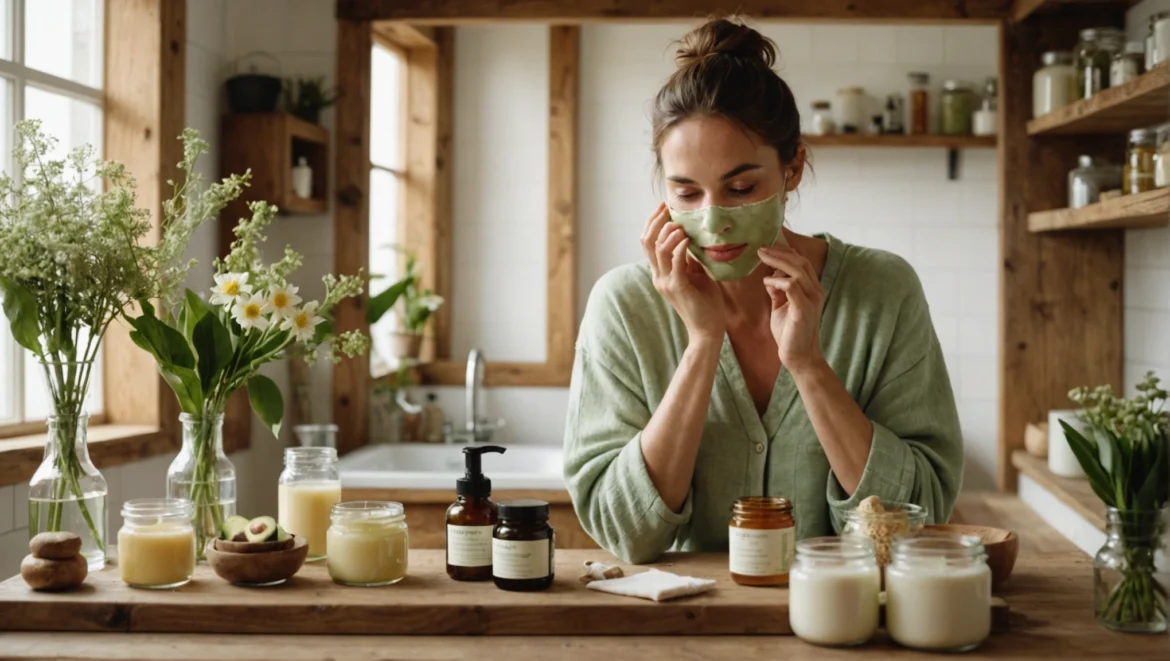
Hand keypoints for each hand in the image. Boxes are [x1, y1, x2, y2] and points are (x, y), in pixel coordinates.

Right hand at [640, 203, 725, 344]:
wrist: (707, 329)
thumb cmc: (705, 303)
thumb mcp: (697, 274)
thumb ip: (690, 258)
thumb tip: (692, 237)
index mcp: (661, 272)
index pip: (648, 242)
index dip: (653, 222)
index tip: (664, 207)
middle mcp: (658, 276)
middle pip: (647, 242)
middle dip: (656, 221)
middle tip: (667, 207)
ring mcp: (666, 282)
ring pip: (658, 249)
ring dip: (669, 233)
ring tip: (681, 225)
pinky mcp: (677, 287)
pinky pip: (675, 262)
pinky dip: (680, 247)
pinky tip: (688, 239)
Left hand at [759, 245, 825, 374]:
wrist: (799, 357)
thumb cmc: (790, 333)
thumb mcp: (781, 307)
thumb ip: (778, 291)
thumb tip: (770, 277)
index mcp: (812, 288)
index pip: (801, 262)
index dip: (786, 250)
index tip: (767, 244)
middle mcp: (815, 291)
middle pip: (800, 261)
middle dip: (780, 251)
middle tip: (760, 247)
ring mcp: (812, 299)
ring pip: (797, 270)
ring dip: (777, 261)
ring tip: (761, 256)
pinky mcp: (804, 309)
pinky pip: (792, 287)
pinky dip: (778, 281)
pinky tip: (767, 282)